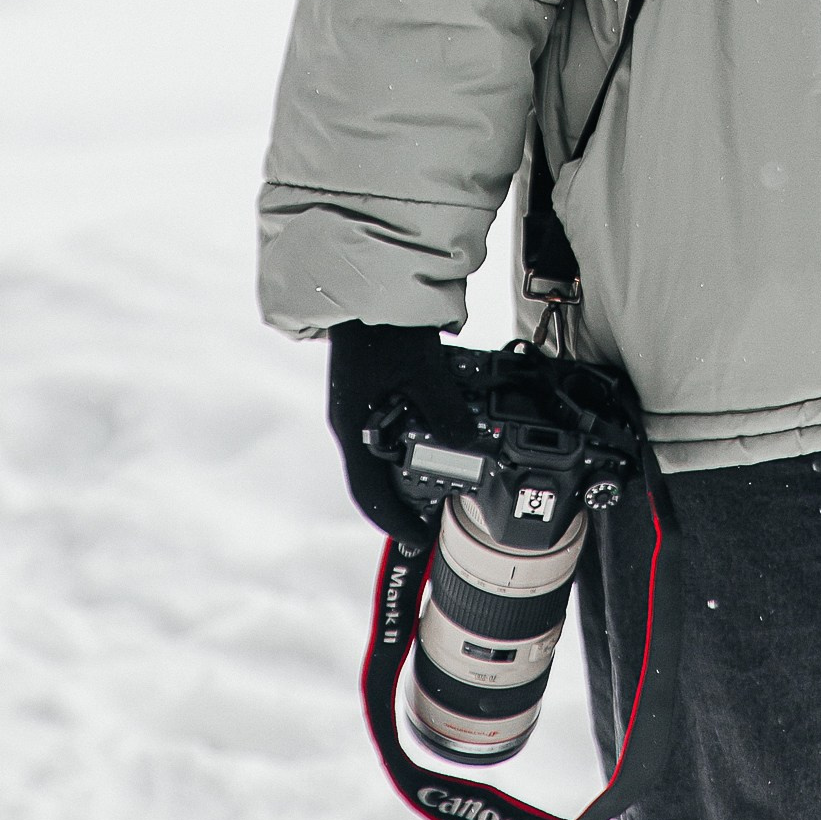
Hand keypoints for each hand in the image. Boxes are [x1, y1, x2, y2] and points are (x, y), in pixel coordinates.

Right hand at [326, 321, 480, 543]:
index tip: (418, 538)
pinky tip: (442, 428)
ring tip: (448, 473)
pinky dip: (414, 436)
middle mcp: (351, 421)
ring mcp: (359, 404)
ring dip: (413, 465)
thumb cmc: (384, 327)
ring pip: (385, 450)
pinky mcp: (372, 387)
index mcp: (352, 427)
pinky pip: (392, 424)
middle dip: (406, 497)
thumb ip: (446, 410)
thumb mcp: (422, 371)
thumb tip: (468, 445)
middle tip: (438, 510)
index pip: (368, 491)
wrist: (368, 281)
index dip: (393, 521)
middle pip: (376, 475)